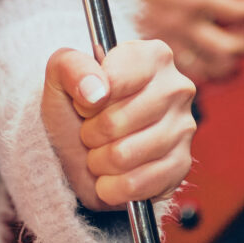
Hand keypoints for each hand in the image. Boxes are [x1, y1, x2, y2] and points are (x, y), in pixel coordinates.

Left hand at [43, 40, 195, 209]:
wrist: (79, 151)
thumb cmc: (76, 108)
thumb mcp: (60, 77)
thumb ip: (71, 67)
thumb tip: (96, 91)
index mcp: (152, 56)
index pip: (114, 81)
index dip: (88, 99)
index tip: (86, 102)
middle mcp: (176, 88)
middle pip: (116, 122)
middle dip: (91, 133)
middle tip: (91, 131)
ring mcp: (183, 127)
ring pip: (124, 156)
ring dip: (99, 161)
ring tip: (101, 151)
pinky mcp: (180, 165)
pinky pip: (137, 184)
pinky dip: (113, 186)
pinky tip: (113, 174)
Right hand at [127, 0, 243, 80]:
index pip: (236, 11)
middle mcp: (185, 23)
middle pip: (229, 48)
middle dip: (241, 43)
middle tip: (241, 35)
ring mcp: (167, 41)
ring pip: (207, 67)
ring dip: (220, 63)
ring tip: (221, 56)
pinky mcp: (149, 53)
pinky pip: (177, 72)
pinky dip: (191, 71)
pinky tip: (193, 65)